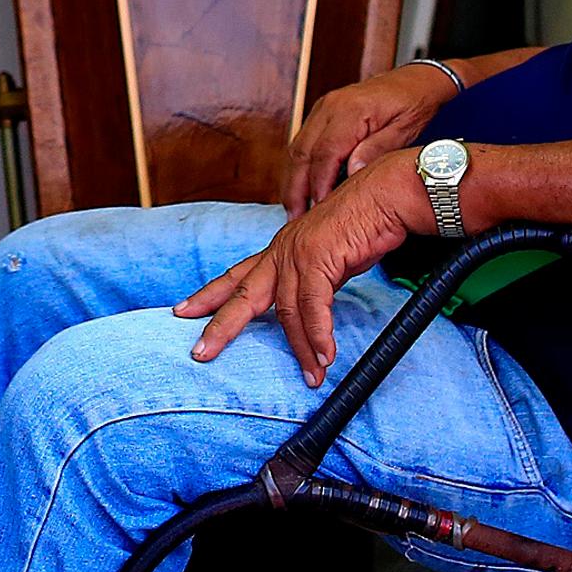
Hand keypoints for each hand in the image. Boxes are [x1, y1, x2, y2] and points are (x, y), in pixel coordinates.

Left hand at [176, 158, 419, 384]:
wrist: (387, 195)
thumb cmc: (365, 223)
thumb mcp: (330, 255)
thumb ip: (314, 280)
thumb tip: (311, 309)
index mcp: (280, 248)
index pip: (236, 274)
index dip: (209, 295)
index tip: (184, 311)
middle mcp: (282, 249)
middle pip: (242, 294)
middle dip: (221, 326)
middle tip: (200, 353)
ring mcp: (297, 251)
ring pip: (285, 309)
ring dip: (300, 348)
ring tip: (311, 376)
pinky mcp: (319, 256)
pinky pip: (314, 305)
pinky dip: (318, 335)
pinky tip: (323, 356)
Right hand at [282, 63, 457, 211]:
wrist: (415, 79)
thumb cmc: (414, 103)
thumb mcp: (404, 130)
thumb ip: (376, 150)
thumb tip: (352, 174)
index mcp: (351, 110)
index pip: (325, 153)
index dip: (319, 183)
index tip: (319, 208)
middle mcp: (330, 106)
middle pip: (301, 152)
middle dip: (296, 188)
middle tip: (297, 217)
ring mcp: (323, 108)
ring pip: (296, 148)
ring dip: (294, 180)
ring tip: (295, 209)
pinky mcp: (322, 113)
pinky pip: (303, 142)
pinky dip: (300, 167)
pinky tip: (303, 187)